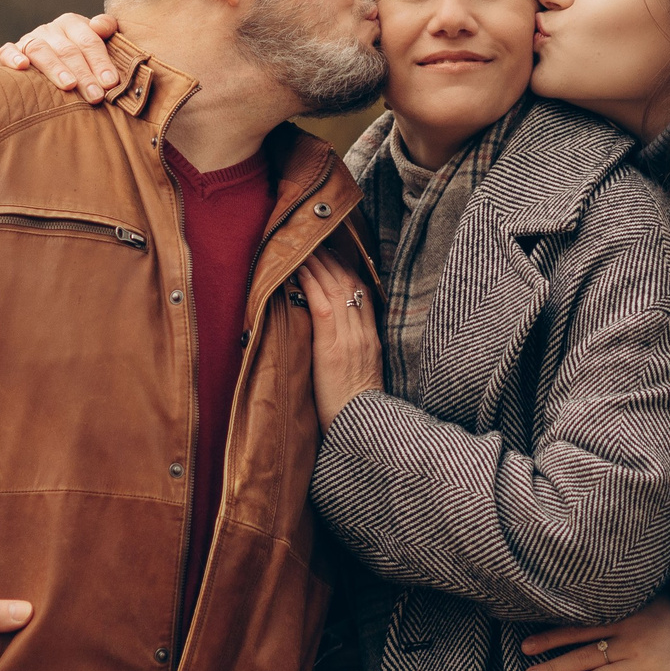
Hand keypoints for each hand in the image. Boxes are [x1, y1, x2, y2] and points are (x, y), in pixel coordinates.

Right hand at [0, 12, 122, 101]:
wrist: (54, 64)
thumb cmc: (82, 58)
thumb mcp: (99, 42)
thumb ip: (107, 30)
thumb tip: (100, 26)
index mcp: (72, 23)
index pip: (89, 41)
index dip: (100, 61)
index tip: (110, 82)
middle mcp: (50, 29)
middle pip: (68, 50)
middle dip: (84, 74)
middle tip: (95, 95)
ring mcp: (29, 40)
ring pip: (41, 50)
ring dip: (55, 68)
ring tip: (69, 85)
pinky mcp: (9, 52)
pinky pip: (7, 51)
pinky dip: (13, 57)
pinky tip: (22, 66)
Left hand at [295, 254, 382, 427]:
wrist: (363, 430)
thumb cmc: (356, 410)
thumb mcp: (362, 375)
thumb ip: (353, 351)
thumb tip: (334, 339)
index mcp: (372, 339)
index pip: (363, 293)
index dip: (348, 269)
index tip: (334, 253)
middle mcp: (363, 334)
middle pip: (350, 284)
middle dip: (332, 259)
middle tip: (315, 240)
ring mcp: (349, 339)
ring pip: (336, 288)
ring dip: (318, 264)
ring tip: (303, 247)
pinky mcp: (332, 348)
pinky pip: (321, 307)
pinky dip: (309, 284)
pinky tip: (297, 270)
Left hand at [519, 597, 669, 670]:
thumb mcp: (649, 595)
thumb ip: (621, 603)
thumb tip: (586, 600)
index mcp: (625, 618)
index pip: (578, 630)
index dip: (550, 639)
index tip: (526, 647)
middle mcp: (630, 642)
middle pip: (583, 656)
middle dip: (553, 667)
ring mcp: (645, 664)